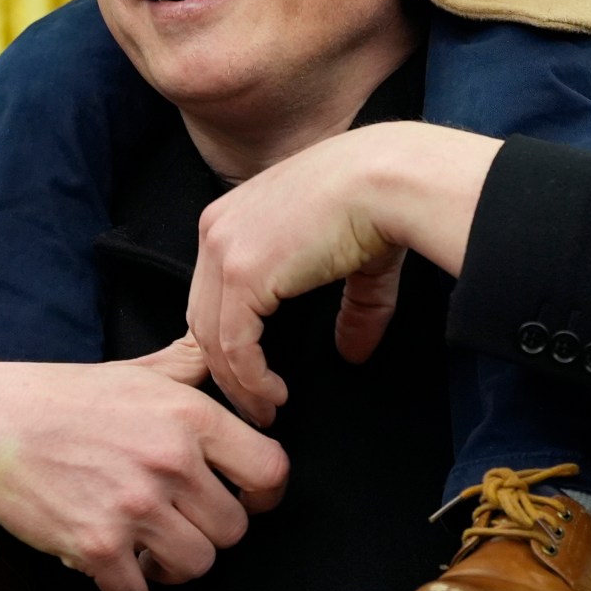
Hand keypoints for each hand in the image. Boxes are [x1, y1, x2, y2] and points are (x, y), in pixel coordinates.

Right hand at [0, 337, 286, 590]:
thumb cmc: (59, 396)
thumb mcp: (135, 370)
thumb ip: (187, 367)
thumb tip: (221, 358)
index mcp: (187, 416)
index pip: (269, 469)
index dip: (265, 493)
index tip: (251, 500)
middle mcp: (170, 462)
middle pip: (234, 528)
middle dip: (212, 531)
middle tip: (186, 524)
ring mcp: (135, 507)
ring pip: (198, 565)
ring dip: (177, 566)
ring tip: (155, 553)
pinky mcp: (98, 547)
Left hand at [186, 122, 503, 424]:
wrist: (388, 180)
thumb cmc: (378, 203)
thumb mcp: (355, 263)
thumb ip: (349, 307)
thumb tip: (354, 352)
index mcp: (232, 217)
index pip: (211, 293)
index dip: (228, 340)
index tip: (253, 377)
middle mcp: (216, 229)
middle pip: (203, 318)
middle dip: (226, 369)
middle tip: (256, 405)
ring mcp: (224, 250)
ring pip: (212, 339)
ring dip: (238, 385)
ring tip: (266, 411)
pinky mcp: (241, 274)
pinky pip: (234, 346)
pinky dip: (250, 380)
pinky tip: (273, 396)